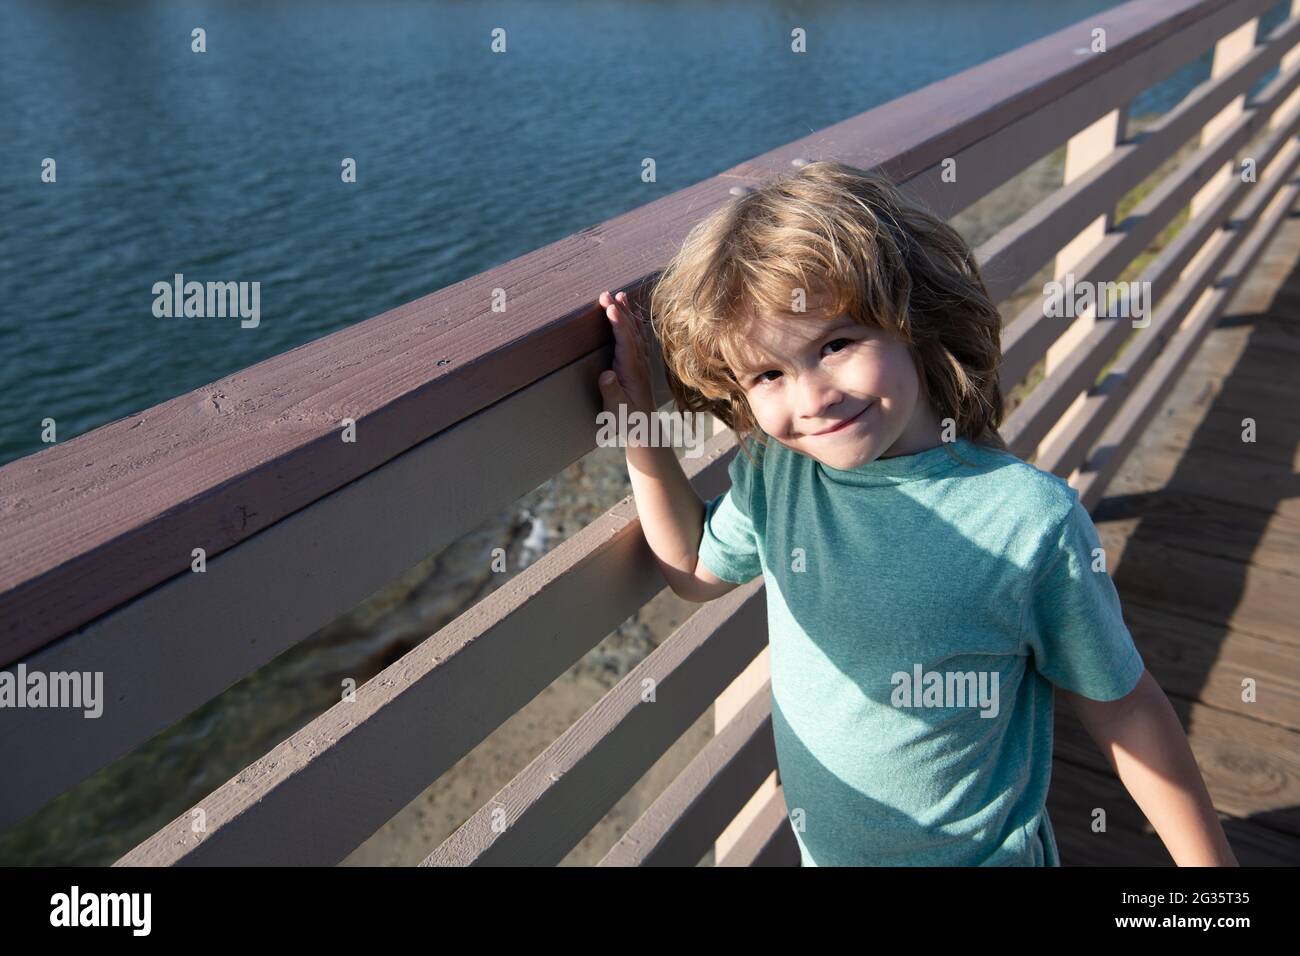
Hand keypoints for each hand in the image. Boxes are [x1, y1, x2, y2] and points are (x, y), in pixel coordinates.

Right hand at [597, 289, 655, 417]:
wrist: (644, 430)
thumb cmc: (627, 422)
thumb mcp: (616, 411)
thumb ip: (611, 392)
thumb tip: (607, 375)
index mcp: (632, 371)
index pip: (625, 342)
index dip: (618, 323)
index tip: (610, 307)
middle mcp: (639, 363)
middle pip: (630, 332)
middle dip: (619, 311)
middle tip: (607, 293)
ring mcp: (641, 363)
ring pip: (636, 333)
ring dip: (628, 313)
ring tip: (621, 295)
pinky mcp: (640, 365)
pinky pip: (639, 339)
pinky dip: (634, 324)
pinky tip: (633, 315)